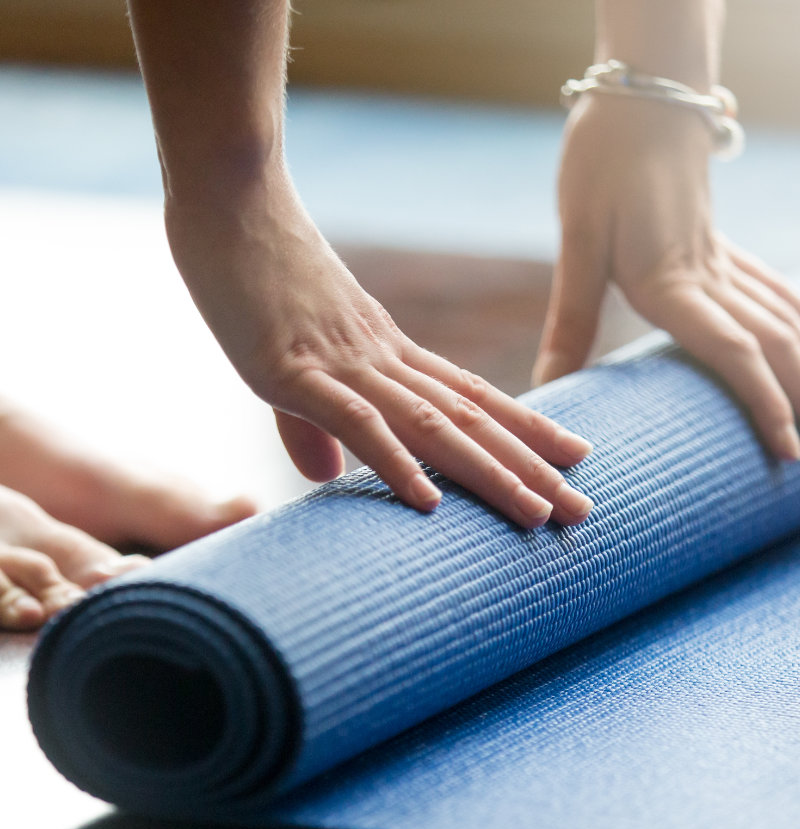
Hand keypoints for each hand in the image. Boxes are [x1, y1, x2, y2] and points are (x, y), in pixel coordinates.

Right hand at [165, 165, 593, 526]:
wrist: (228, 194)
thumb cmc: (255, 270)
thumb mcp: (287, 360)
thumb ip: (311, 423)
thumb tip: (328, 477)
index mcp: (386, 350)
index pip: (470, 395)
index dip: (524, 429)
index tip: (572, 458)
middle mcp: (382, 356)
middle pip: (471, 417)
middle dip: (529, 466)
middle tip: (582, 511)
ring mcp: (344, 361)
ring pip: (434, 423)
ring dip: (489, 471)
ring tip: (540, 513)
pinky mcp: (294, 368)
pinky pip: (356, 420)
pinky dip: (395, 461)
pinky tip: (429, 502)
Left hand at [535, 95, 799, 460]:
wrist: (642, 99)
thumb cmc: (604, 165)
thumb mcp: (579, 242)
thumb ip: (571, 318)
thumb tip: (548, 386)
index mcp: (673, 282)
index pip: (731, 350)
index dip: (763, 401)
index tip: (786, 449)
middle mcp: (710, 276)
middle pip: (773, 343)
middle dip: (798, 399)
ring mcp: (725, 261)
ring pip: (783, 319)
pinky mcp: (723, 250)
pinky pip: (775, 293)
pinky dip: (798, 322)